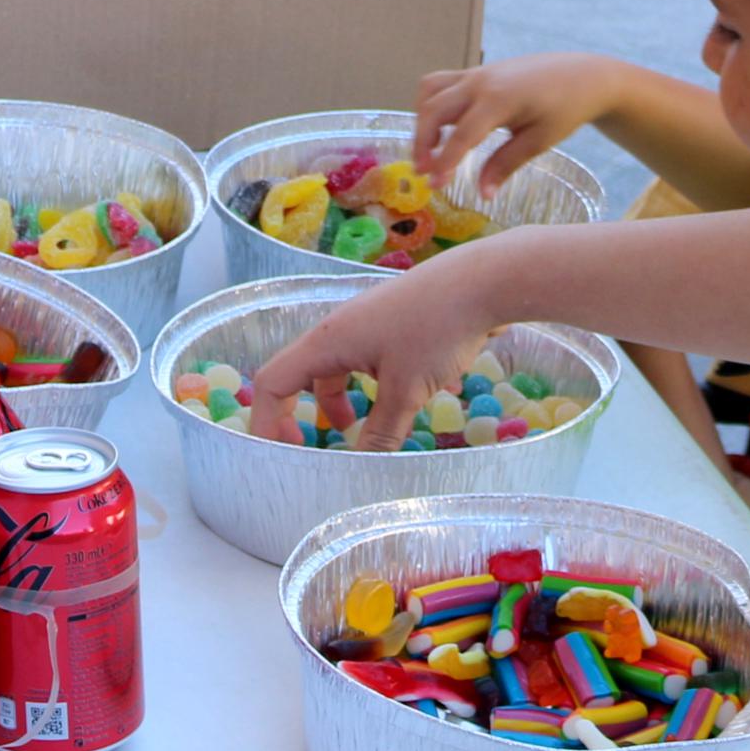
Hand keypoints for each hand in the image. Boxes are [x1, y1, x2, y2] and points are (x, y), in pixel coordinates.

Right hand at [249, 245, 512, 452]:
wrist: (482, 282)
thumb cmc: (436, 330)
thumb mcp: (406, 391)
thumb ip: (381, 432)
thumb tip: (362, 468)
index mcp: (327, 342)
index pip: (273, 383)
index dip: (267, 422)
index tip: (283, 458)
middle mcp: (338, 331)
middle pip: (298, 375)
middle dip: (297, 414)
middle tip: (310, 448)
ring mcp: (365, 325)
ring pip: (334, 369)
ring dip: (335, 401)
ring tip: (356, 428)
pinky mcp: (391, 325)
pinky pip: (363, 361)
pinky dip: (366, 388)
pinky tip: (397, 403)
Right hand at [412, 54, 621, 197]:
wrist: (582, 75)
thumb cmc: (565, 109)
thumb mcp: (539, 141)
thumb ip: (506, 164)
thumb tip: (483, 194)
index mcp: (499, 100)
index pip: (462, 134)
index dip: (445, 162)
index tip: (434, 186)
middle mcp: (480, 81)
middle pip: (434, 109)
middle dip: (422, 142)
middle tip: (423, 172)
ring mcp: (476, 73)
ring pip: (431, 91)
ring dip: (423, 119)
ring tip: (429, 149)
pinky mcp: (477, 71)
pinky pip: (442, 82)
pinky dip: (432, 103)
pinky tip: (442, 126)